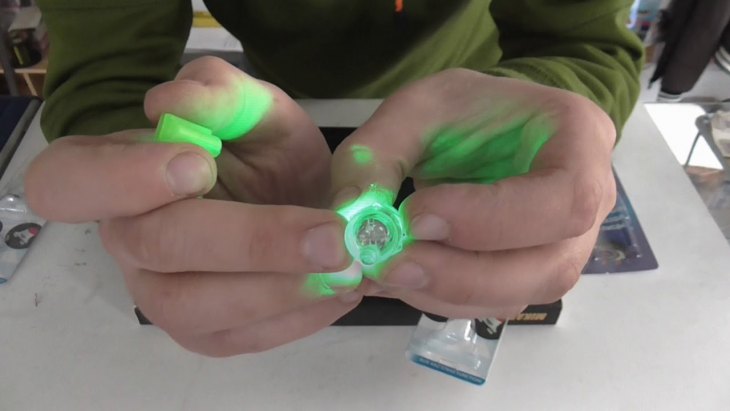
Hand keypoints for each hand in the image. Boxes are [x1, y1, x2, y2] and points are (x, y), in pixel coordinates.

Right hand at [25, 57, 359, 355]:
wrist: (296, 196)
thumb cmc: (260, 148)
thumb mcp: (254, 107)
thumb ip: (218, 92)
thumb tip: (171, 103)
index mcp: (113, 173)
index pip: (67, 183)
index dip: (121, 178)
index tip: (199, 163)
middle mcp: (127, 241)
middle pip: (158, 248)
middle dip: (250, 241)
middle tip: (331, 234)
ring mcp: (161, 296)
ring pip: (196, 306)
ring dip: (278, 289)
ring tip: (346, 266)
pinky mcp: (205, 334)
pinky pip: (241, 338)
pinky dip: (299, 316)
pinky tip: (341, 289)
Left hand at [331, 68, 615, 318]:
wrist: (490, 128)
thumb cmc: (465, 110)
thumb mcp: (414, 109)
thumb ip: (376, 154)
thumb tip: (350, 218)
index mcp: (579, 139)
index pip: (564, 197)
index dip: (491, 218)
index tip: (415, 214)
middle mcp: (593, 203)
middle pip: (548, 265)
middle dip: (460, 272)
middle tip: (389, 262)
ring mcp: (566, 247)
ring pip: (520, 295)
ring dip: (445, 292)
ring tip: (387, 267)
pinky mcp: (531, 275)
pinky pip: (495, 305)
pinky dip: (442, 299)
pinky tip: (403, 277)